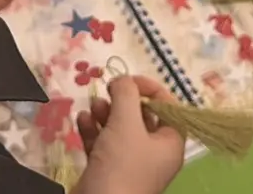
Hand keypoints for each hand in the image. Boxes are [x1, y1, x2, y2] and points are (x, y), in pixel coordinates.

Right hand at [73, 76, 185, 193]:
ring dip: (105, 114)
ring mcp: (131, 165)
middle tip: (106, 92)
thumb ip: (126, 94)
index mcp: (170, 143)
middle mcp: (154, 154)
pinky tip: (82, 120)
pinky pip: (103, 145)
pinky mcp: (108, 172)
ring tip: (92, 106)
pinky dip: (94, 130)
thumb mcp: (126, 123)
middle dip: (123, 101)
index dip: (149, 89)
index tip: (127, 80)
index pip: (168, 107)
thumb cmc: (121, 165)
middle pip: (141, 117)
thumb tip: (124, 80)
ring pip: (120, 130)